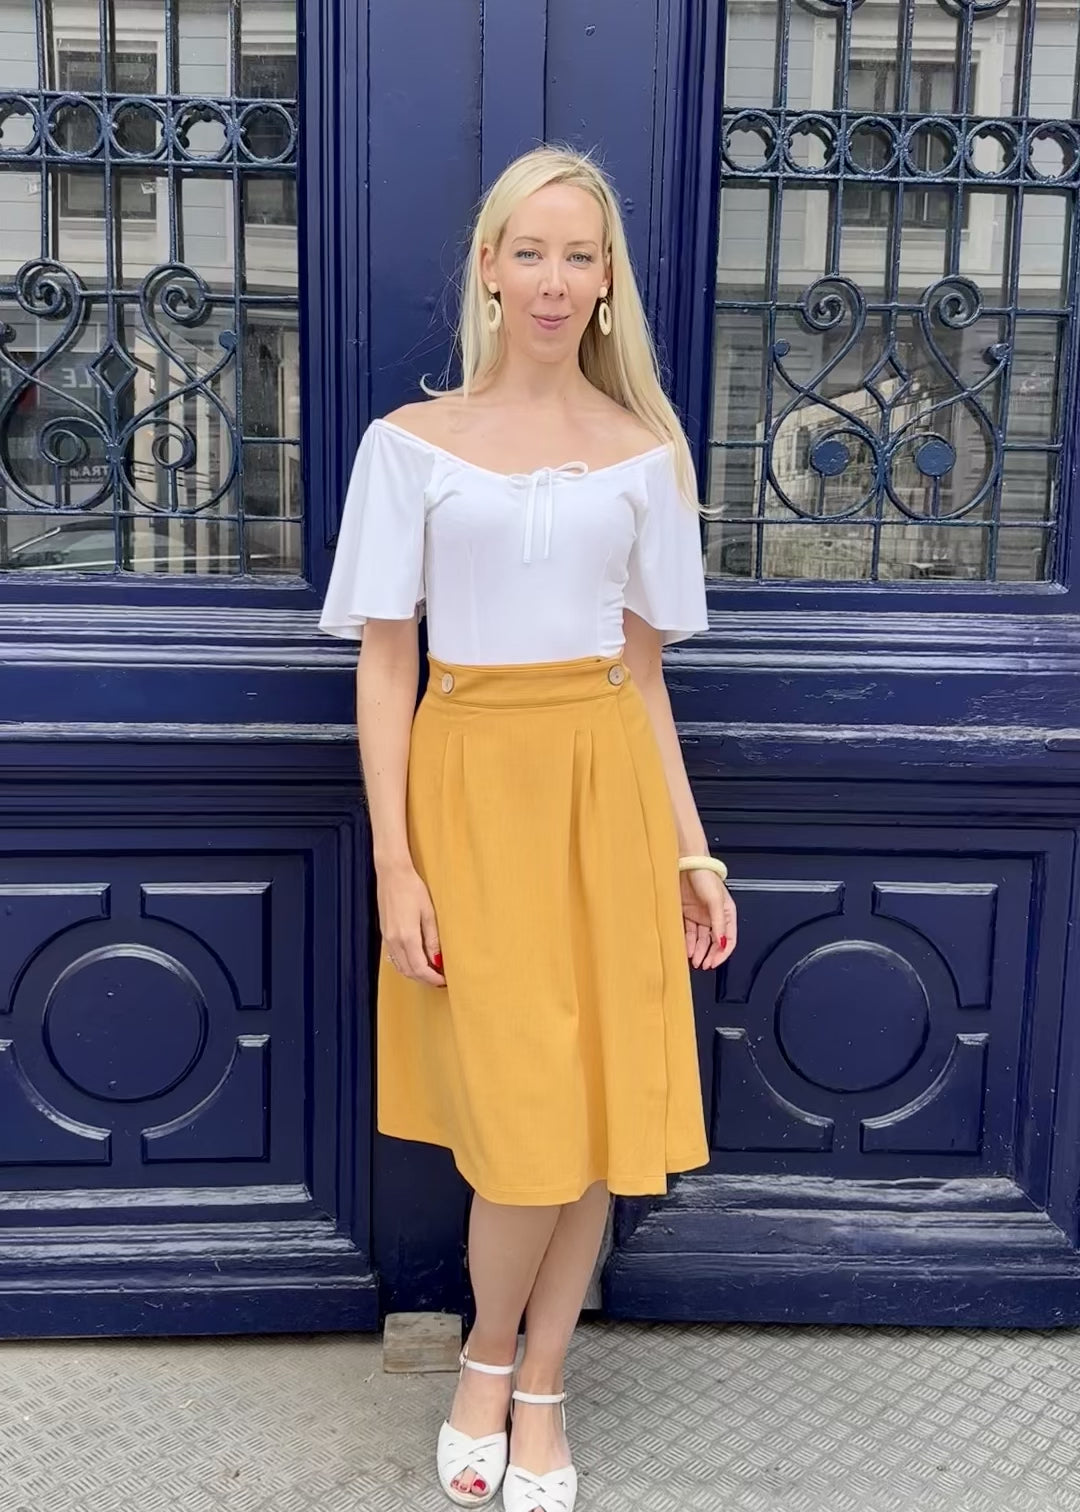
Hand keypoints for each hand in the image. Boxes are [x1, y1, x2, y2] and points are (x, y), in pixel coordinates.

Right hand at [376, 861, 445, 986]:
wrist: (392, 874)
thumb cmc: (412, 888)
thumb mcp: (429, 913)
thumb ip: (432, 939)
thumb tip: (438, 959)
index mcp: (407, 937)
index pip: (420, 968)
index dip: (432, 979)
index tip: (444, 981)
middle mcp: (394, 941)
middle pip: (409, 971)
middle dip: (425, 979)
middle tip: (440, 979)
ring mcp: (387, 938)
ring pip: (400, 966)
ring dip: (415, 973)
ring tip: (431, 972)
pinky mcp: (384, 933)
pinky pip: (394, 957)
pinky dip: (406, 964)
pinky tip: (416, 960)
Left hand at [680, 868, 735, 969]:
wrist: (686, 863)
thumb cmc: (705, 876)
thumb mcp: (716, 900)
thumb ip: (719, 923)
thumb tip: (722, 943)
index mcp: (727, 914)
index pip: (729, 940)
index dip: (722, 953)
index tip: (714, 963)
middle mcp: (714, 917)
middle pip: (714, 942)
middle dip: (709, 955)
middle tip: (703, 965)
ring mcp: (700, 916)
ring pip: (701, 939)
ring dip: (698, 951)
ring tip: (693, 960)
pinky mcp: (687, 913)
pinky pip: (688, 932)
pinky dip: (688, 942)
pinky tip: (685, 949)